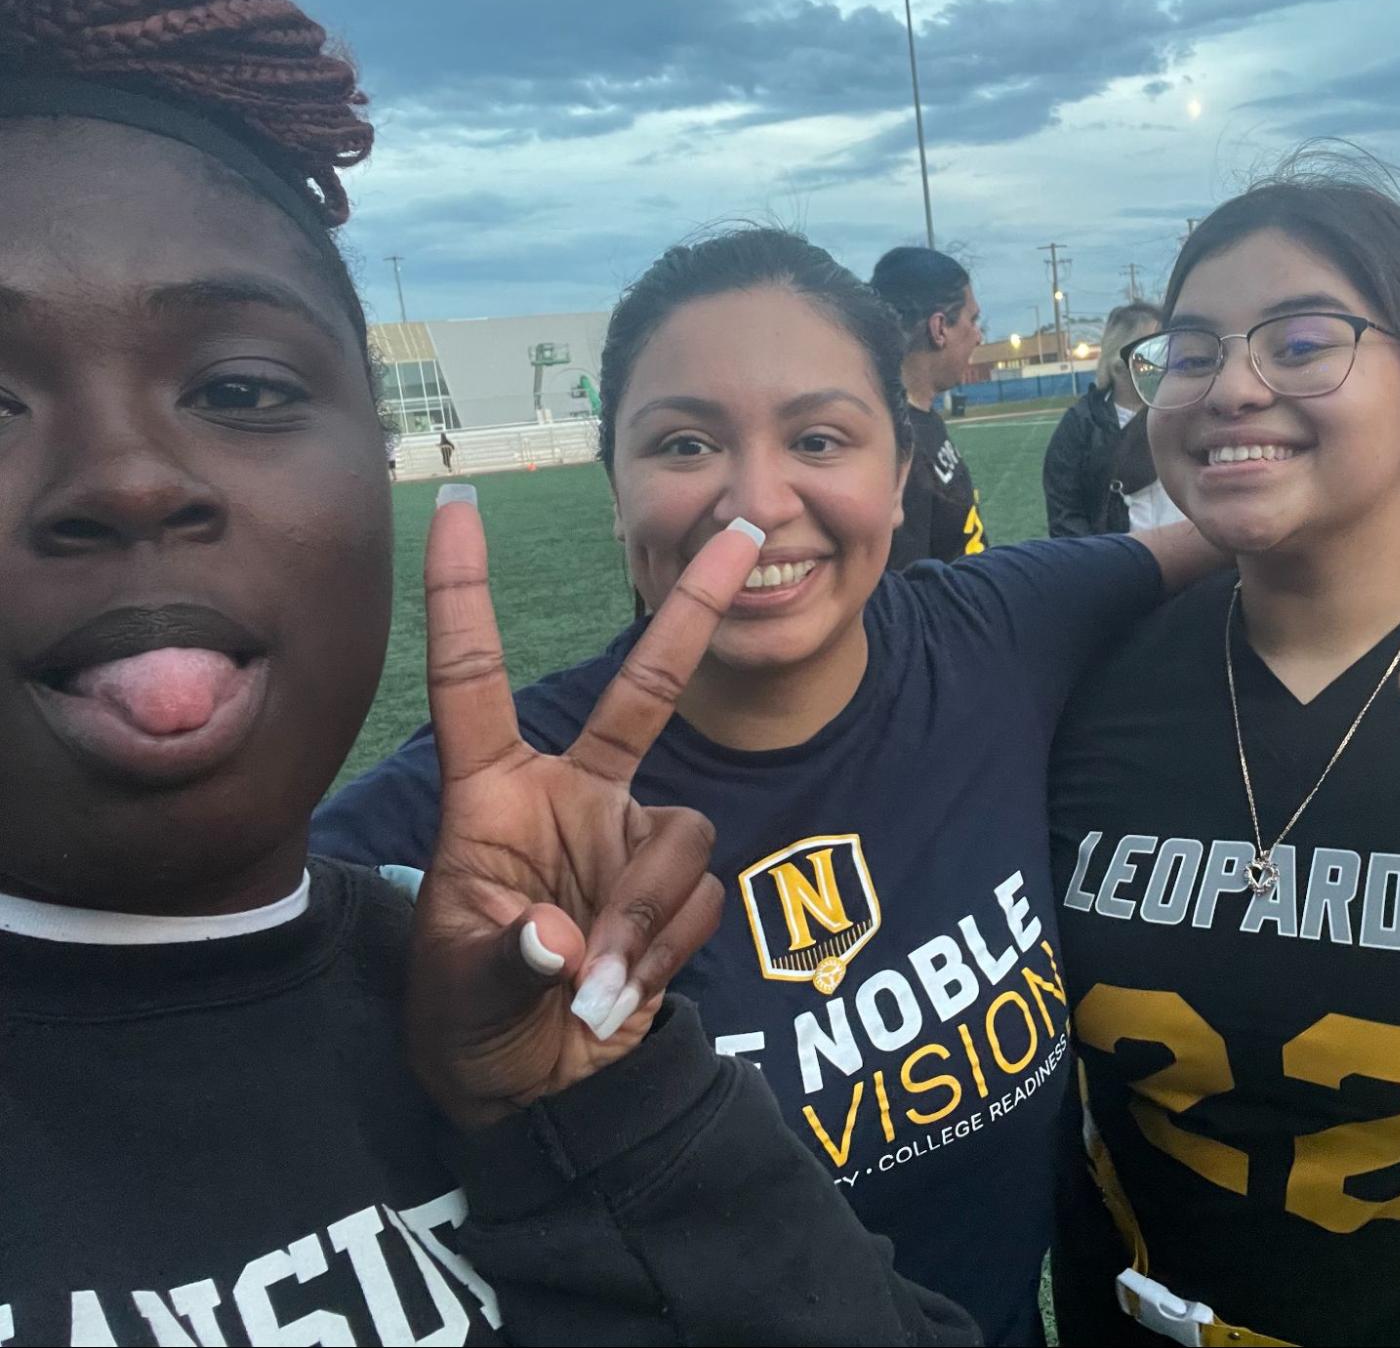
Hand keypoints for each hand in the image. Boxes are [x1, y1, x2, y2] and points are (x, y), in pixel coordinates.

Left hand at [405, 491, 761, 1130]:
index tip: (457, 505)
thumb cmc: (472, 1028)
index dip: (465, 594)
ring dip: (646, 921)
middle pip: (646, 688)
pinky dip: (665, 953)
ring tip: (597, 996)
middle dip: (694, 610)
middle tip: (744, 530)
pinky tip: (623, 996)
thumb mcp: (460, 1001)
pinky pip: (703, 898)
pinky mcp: (678, 889)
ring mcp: (633, 838)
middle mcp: (576, 796)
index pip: (475, 679)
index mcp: (495, 795)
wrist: (541, 1093)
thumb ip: (505, 965)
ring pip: (684, 835)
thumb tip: (563, 942)